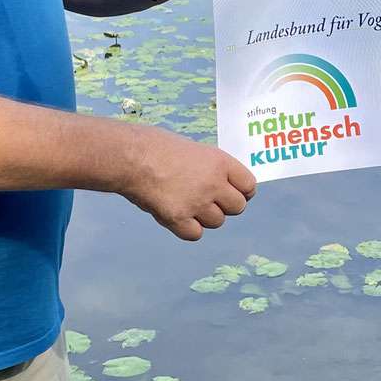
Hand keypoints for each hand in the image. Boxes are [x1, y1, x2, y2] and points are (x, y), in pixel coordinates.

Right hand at [121, 128, 256, 240]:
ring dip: (206, 216)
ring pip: (217, 222)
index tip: (236, 192)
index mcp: (220, 162)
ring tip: (188, 202)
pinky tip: (178, 215)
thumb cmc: (155, 146)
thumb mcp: (192, 148)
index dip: (243, 191)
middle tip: (210, 200)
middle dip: (226, 205)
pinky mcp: (178, 219)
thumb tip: (219, 182)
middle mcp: (213, 184)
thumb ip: (210, 167)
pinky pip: (196, 234)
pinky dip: (189, 229)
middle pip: (238, 207)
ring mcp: (196, 203)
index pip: (249, 185)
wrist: (130, 156)